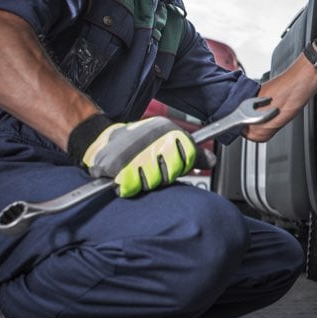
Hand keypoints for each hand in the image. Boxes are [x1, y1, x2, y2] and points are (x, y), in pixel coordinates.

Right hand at [70, 116, 209, 197]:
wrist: (104, 140)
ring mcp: (135, 152)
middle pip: (171, 173)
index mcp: (168, 130)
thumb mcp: (169, 142)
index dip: (179, 166)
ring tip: (136, 168)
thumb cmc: (139, 144)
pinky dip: (127, 186)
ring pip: (152, 182)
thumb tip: (212, 161)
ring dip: (143, 181)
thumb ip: (192, 154)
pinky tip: (125, 175)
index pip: (189, 158)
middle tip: (149, 166)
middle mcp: (153, 138)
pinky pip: (131, 187)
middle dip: (161, 175)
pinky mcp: (116, 166)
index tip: (169, 162)